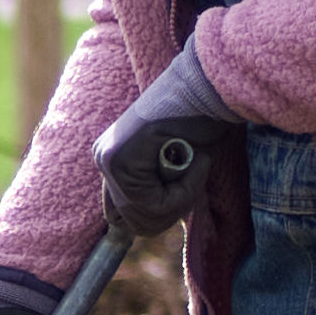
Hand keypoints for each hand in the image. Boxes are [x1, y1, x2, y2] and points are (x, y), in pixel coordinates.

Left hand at [94, 37, 241, 236]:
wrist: (213, 87)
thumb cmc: (202, 122)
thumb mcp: (174, 164)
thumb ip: (156, 190)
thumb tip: (145, 227)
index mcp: (111, 158)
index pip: (119, 216)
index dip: (157, 216)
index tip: (183, 190)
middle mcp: (102, 157)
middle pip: (131, 223)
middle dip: (171, 210)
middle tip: (194, 175)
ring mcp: (108, 158)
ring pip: (145, 215)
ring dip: (182, 198)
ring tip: (196, 163)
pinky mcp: (121, 159)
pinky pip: (154, 204)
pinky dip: (186, 190)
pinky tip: (196, 159)